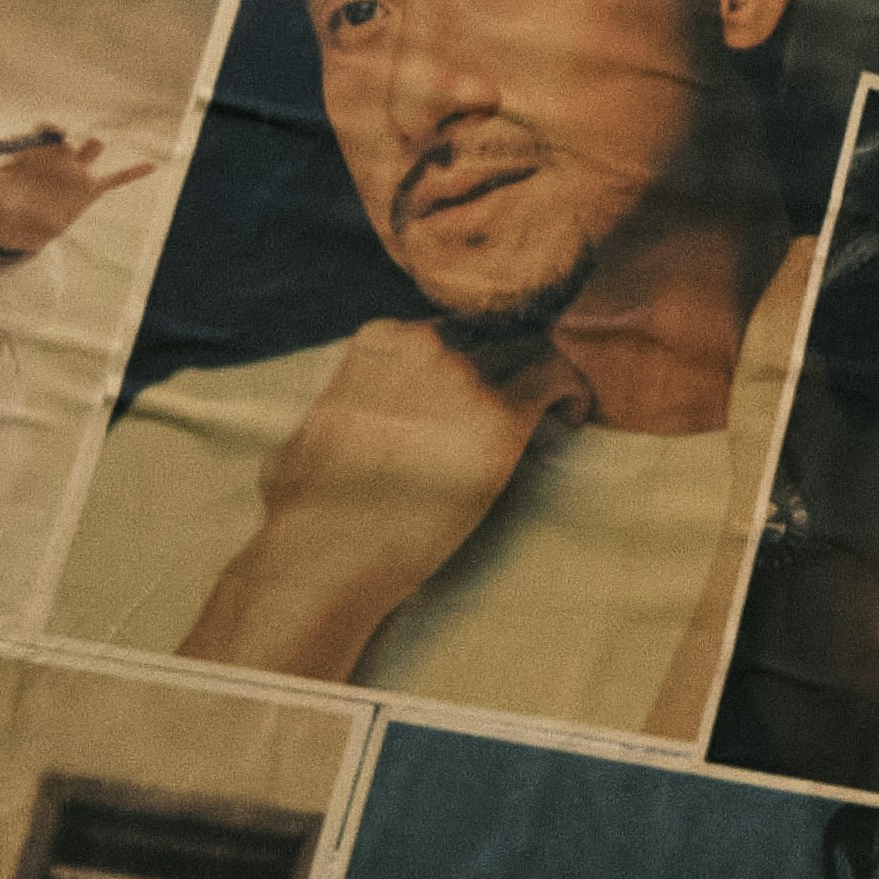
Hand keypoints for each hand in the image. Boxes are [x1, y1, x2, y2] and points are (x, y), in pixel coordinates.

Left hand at [0, 127, 160, 263]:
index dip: (42, 132)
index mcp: (31, 153)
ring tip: (95, 142)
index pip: (41, 134)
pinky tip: (152, 166)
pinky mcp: (88, 192)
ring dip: (94, 147)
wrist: (11, 231)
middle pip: (68, 139)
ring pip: (91, 152)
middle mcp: (55, 158)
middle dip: (68, 137)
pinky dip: (132, 173)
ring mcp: (74, 174)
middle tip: (63, 135)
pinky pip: (114, 180)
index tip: (40, 133)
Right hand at [177, 312, 563, 678]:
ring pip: (532, 347)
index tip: (483, 383)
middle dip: (512, 360)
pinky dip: (571, 394)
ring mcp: (464, 378)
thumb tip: (355, 405)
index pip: (449, 327)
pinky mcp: (500, 418)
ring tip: (554, 408)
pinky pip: (557, 379)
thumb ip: (350, 399)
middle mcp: (425, 346)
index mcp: (381, 341)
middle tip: (526, 394)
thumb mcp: (313, 423)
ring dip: (545, 373)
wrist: (323, 551)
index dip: (474, 355)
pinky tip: (571, 418)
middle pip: (495, 331)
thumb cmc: (307, 506)